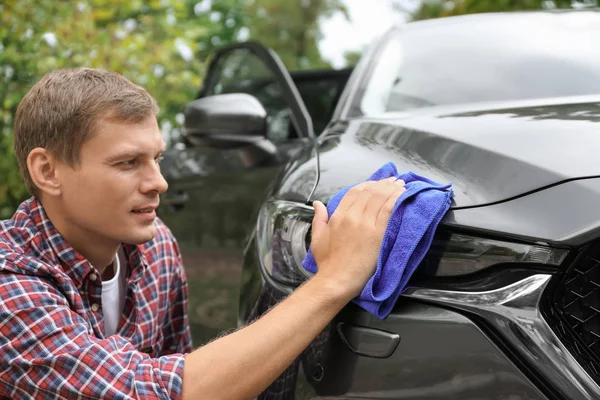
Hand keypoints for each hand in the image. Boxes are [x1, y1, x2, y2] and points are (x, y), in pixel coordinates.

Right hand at [309, 177, 405, 300]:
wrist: (336, 280)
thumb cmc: (327, 264)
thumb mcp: (317, 237)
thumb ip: (319, 218)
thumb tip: (318, 203)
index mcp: (338, 216)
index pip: (354, 192)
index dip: (368, 184)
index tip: (377, 183)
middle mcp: (352, 216)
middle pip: (370, 192)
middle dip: (383, 184)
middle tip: (393, 180)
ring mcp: (365, 224)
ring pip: (380, 198)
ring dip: (392, 188)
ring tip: (401, 184)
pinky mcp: (378, 234)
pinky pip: (388, 210)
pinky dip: (396, 199)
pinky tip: (403, 194)